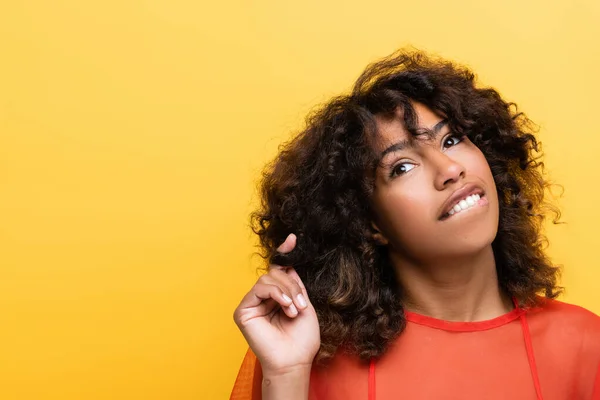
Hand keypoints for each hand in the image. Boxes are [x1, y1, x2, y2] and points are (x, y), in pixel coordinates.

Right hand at [233, 234, 319, 375]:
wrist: (295, 360)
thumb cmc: (301, 339)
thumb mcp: (303, 303)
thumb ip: (294, 282)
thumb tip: (289, 257)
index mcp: (278, 296)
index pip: (279, 270)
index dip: (284, 253)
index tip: (293, 239)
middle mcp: (263, 298)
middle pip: (276, 273)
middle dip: (292, 285)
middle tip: (301, 304)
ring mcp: (252, 304)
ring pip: (268, 278)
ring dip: (287, 291)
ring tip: (294, 309)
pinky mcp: (243, 310)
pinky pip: (260, 288)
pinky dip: (276, 294)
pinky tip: (285, 307)